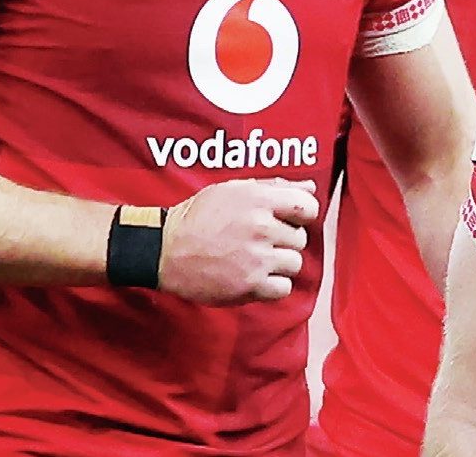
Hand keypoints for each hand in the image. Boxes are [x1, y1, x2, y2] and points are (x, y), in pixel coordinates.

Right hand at [158, 179, 318, 304]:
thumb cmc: (198, 216)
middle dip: (285, 240)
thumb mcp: (234, 189)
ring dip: (279, 264)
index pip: (309, 207)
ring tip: (256, 259)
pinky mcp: (249, 285)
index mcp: (259, 199)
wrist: (165, 249)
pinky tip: (256, 276)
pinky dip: (273, 286)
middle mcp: (261, 227)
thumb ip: (275, 186)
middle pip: (300, 238)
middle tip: (261, 241)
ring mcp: (256, 258)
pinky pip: (283, 288)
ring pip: (294, 263)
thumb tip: (310, 189)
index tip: (288, 220)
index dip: (301, 214)